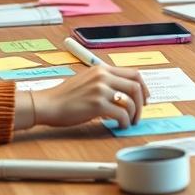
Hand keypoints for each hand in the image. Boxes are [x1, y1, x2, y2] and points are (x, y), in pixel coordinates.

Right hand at [30, 65, 149, 128]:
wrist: (49, 104)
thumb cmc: (65, 96)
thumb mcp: (87, 79)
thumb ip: (105, 81)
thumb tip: (124, 91)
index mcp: (102, 69)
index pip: (133, 73)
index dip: (143, 87)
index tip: (144, 97)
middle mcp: (103, 76)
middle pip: (136, 86)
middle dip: (141, 102)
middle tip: (139, 113)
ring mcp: (100, 89)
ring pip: (130, 101)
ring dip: (133, 114)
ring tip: (129, 122)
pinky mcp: (97, 104)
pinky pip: (121, 114)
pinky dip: (124, 122)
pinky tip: (120, 125)